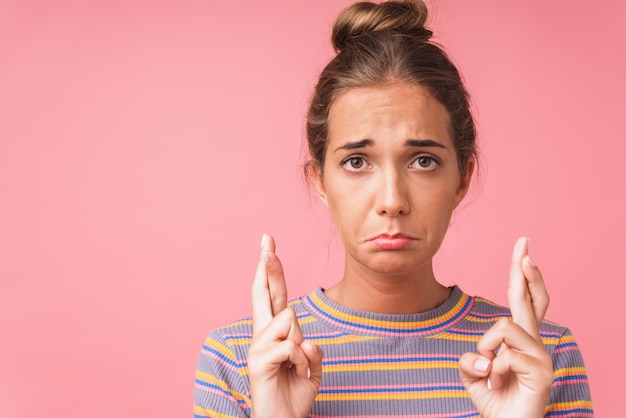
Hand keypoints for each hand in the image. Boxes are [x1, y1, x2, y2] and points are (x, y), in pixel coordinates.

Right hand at [248, 234, 322, 417]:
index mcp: (274, 333)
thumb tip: (304, 341)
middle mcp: (262, 335)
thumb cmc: (294, 393)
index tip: (268, 246)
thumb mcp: (310, 366)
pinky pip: (292, 345)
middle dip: (268, 264)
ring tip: (296, 366)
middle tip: (267, 239)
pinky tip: (294, 374)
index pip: (272, 295)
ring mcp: (257, 346)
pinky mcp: (258, 361)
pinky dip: (302, 362)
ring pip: (290, 318)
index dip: (271, 270)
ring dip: (302, 344)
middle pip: (264, 292)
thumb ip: (309, 348)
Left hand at [459, 237, 552, 417]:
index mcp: (519, 339)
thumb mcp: (472, 373)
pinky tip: (497, 384)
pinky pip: (505, 356)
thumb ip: (471, 358)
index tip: (524, 248)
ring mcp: (541, 356)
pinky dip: (492, 370)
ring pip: (505, 326)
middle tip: (524, 244)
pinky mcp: (543, 371)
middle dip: (526, 270)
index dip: (523, 275)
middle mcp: (534, 342)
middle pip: (531, 299)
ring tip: (490, 373)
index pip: (524, 300)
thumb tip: (482, 356)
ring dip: (487, 348)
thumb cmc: (494, 399)